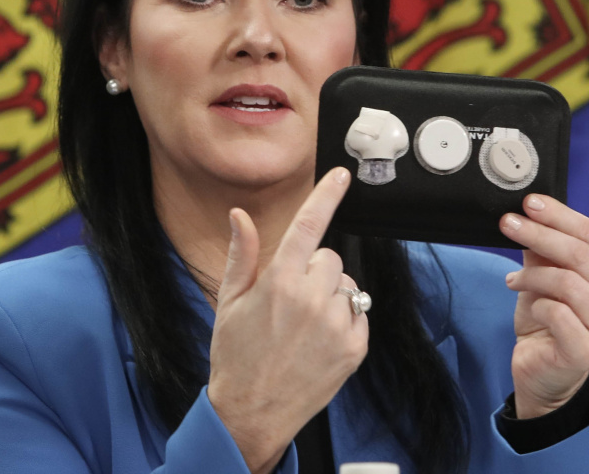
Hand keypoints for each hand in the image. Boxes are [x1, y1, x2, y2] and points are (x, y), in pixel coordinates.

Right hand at [207, 167, 367, 473]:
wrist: (251, 412)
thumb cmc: (236, 356)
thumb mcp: (230, 302)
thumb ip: (242, 254)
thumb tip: (240, 215)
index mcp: (278, 282)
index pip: (309, 226)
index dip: (326, 195)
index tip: (341, 176)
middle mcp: (311, 299)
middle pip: (329, 258)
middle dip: (313, 270)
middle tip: (290, 300)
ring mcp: (336, 324)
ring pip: (346, 285)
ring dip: (330, 296)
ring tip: (303, 325)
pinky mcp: (355, 346)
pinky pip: (358, 313)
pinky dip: (343, 320)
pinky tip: (318, 341)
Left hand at [499, 194, 588, 418]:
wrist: (541, 368)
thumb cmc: (548, 318)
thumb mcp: (544, 274)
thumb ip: (544, 247)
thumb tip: (529, 213)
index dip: (559, 215)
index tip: (529, 202)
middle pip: (580, 255)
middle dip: (539, 235)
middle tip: (508, 224)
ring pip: (568, 282)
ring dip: (532, 276)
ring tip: (513, 280)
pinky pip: (557, 313)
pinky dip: (537, 305)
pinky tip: (530, 308)